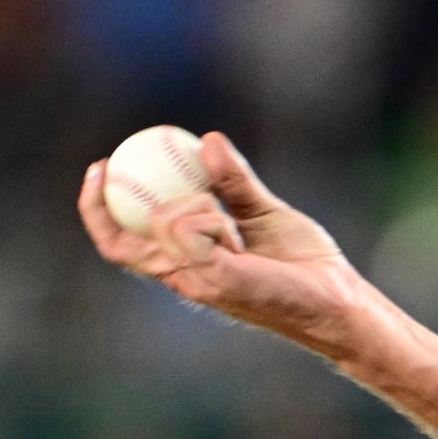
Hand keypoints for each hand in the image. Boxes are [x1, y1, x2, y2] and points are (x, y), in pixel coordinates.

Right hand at [78, 131, 377, 359]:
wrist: (338, 297)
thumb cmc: (305, 264)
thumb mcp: (264, 212)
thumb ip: (236, 182)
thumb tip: (209, 141)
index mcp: (187, 262)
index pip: (123, 242)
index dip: (98, 208)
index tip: (100, 165)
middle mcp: (184, 276)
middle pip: (119, 246)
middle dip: (99, 205)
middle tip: (105, 164)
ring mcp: (198, 281)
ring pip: (163, 225)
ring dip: (193, 203)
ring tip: (232, 221)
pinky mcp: (218, 281)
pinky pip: (193, 231)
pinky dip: (211, 218)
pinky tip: (237, 231)